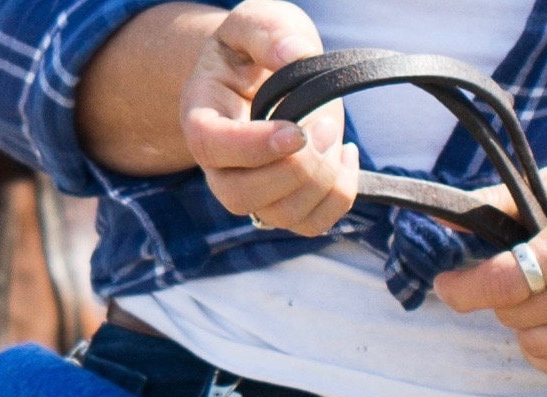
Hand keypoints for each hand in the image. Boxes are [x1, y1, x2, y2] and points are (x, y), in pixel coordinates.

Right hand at [179, 0, 358, 235]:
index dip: (254, 147)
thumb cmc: (252, 51)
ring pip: (280, 216)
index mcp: (202, 120)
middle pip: (242, 197)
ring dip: (321, 181)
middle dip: (294, 169)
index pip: (213, 149)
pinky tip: (345, 157)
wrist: (259, 79)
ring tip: (333, 135)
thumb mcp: (254, 22)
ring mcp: (251, 194)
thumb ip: (267, 31)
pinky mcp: (284, 206)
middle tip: (323, 127)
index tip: (297, 130)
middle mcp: (219, 169)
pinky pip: (311, 224)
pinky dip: (339, 196)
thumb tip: (294, 54)